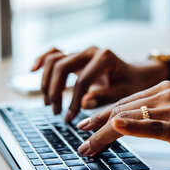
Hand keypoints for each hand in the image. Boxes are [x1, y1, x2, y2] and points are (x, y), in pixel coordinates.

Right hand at [31, 46, 168, 121]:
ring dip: (46, 81)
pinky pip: (54, 53)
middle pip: (61, 67)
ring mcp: (81, 51)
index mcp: (104, 58)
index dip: (73, 101)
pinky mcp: (75, 55)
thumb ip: (104, 96)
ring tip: (49, 103)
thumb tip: (83, 102)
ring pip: (54, 59)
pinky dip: (42, 60)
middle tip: (56, 112)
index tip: (70, 117)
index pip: (81, 80)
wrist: (137, 73)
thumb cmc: (132, 84)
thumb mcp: (124, 93)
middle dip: (55, 91)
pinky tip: (32, 70)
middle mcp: (90, 51)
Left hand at [77, 81, 169, 161]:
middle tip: (80, 137)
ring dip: (103, 133)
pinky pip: (151, 125)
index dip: (102, 116)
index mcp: (164, 89)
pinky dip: (131, 126)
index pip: (124, 103)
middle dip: (96, 125)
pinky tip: (115, 128)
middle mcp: (165, 94)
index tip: (87, 126)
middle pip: (121, 109)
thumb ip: (159, 113)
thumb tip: (135, 123)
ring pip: (129, 118)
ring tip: (87, 146)